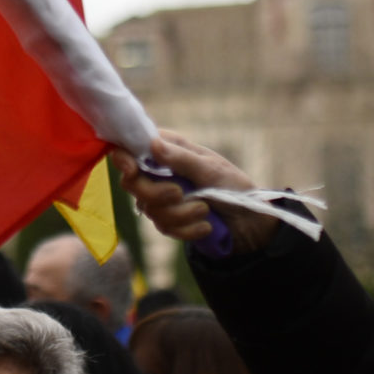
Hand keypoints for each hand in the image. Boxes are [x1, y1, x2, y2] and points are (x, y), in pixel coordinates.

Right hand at [116, 133, 277, 250]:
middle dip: (157, 194)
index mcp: (167, 149)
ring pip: (149, 209)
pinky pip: (164, 227)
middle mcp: (159, 171)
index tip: (132, 170)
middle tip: (181, 194)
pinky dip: (187, 229)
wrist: (250, 223)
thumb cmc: (234, 186)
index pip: (130, 148)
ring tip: (206, 210)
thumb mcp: (211, 169)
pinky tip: (205, 226)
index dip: (123, 159)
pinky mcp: (168, 220)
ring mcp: (161, 197)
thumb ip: (180, 159)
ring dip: (181, 214)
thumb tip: (152, 144)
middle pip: (132, 183)